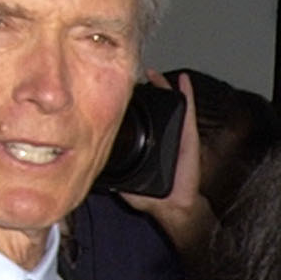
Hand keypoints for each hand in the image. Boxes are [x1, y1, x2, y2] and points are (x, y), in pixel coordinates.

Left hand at [117, 71, 211, 260]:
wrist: (175, 206)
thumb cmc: (155, 197)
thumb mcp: (126, 182)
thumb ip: (113, 175)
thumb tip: (91, 168)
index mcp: (151, 144)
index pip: (142, 119)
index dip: (133, 103)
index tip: (123, 90)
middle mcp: (165, 136)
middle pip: (156, 107)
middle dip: (148, 90)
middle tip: (137, 74)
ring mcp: (178, 134)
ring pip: (171, 105)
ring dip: (165, 87)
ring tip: (154, 73)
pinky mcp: (189, 136)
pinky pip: (188, 111)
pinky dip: (187, 94)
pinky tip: (183, 80)